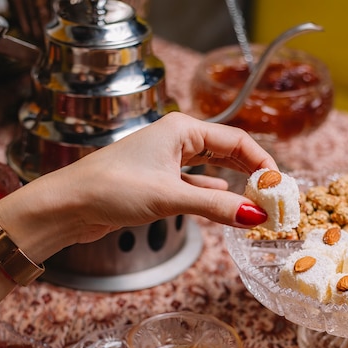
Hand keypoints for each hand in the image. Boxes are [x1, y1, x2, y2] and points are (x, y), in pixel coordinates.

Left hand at [0, 112, 275, 262]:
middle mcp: (175, 141)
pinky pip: (195, 186)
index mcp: (181, 130)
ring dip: (234, 185)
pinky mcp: (157, 184)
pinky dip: (211, 194)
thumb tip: (255, 216)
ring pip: (211, 170)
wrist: (69, 206)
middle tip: (273, 196)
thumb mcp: (170, 197)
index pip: (236, 140)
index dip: (262, 162)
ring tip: (256, 202)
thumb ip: (216, 207)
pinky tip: (224, 201)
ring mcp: (166, 163)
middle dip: (251, 173)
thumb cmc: (111, 188)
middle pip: (226, 152)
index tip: (278, 185)